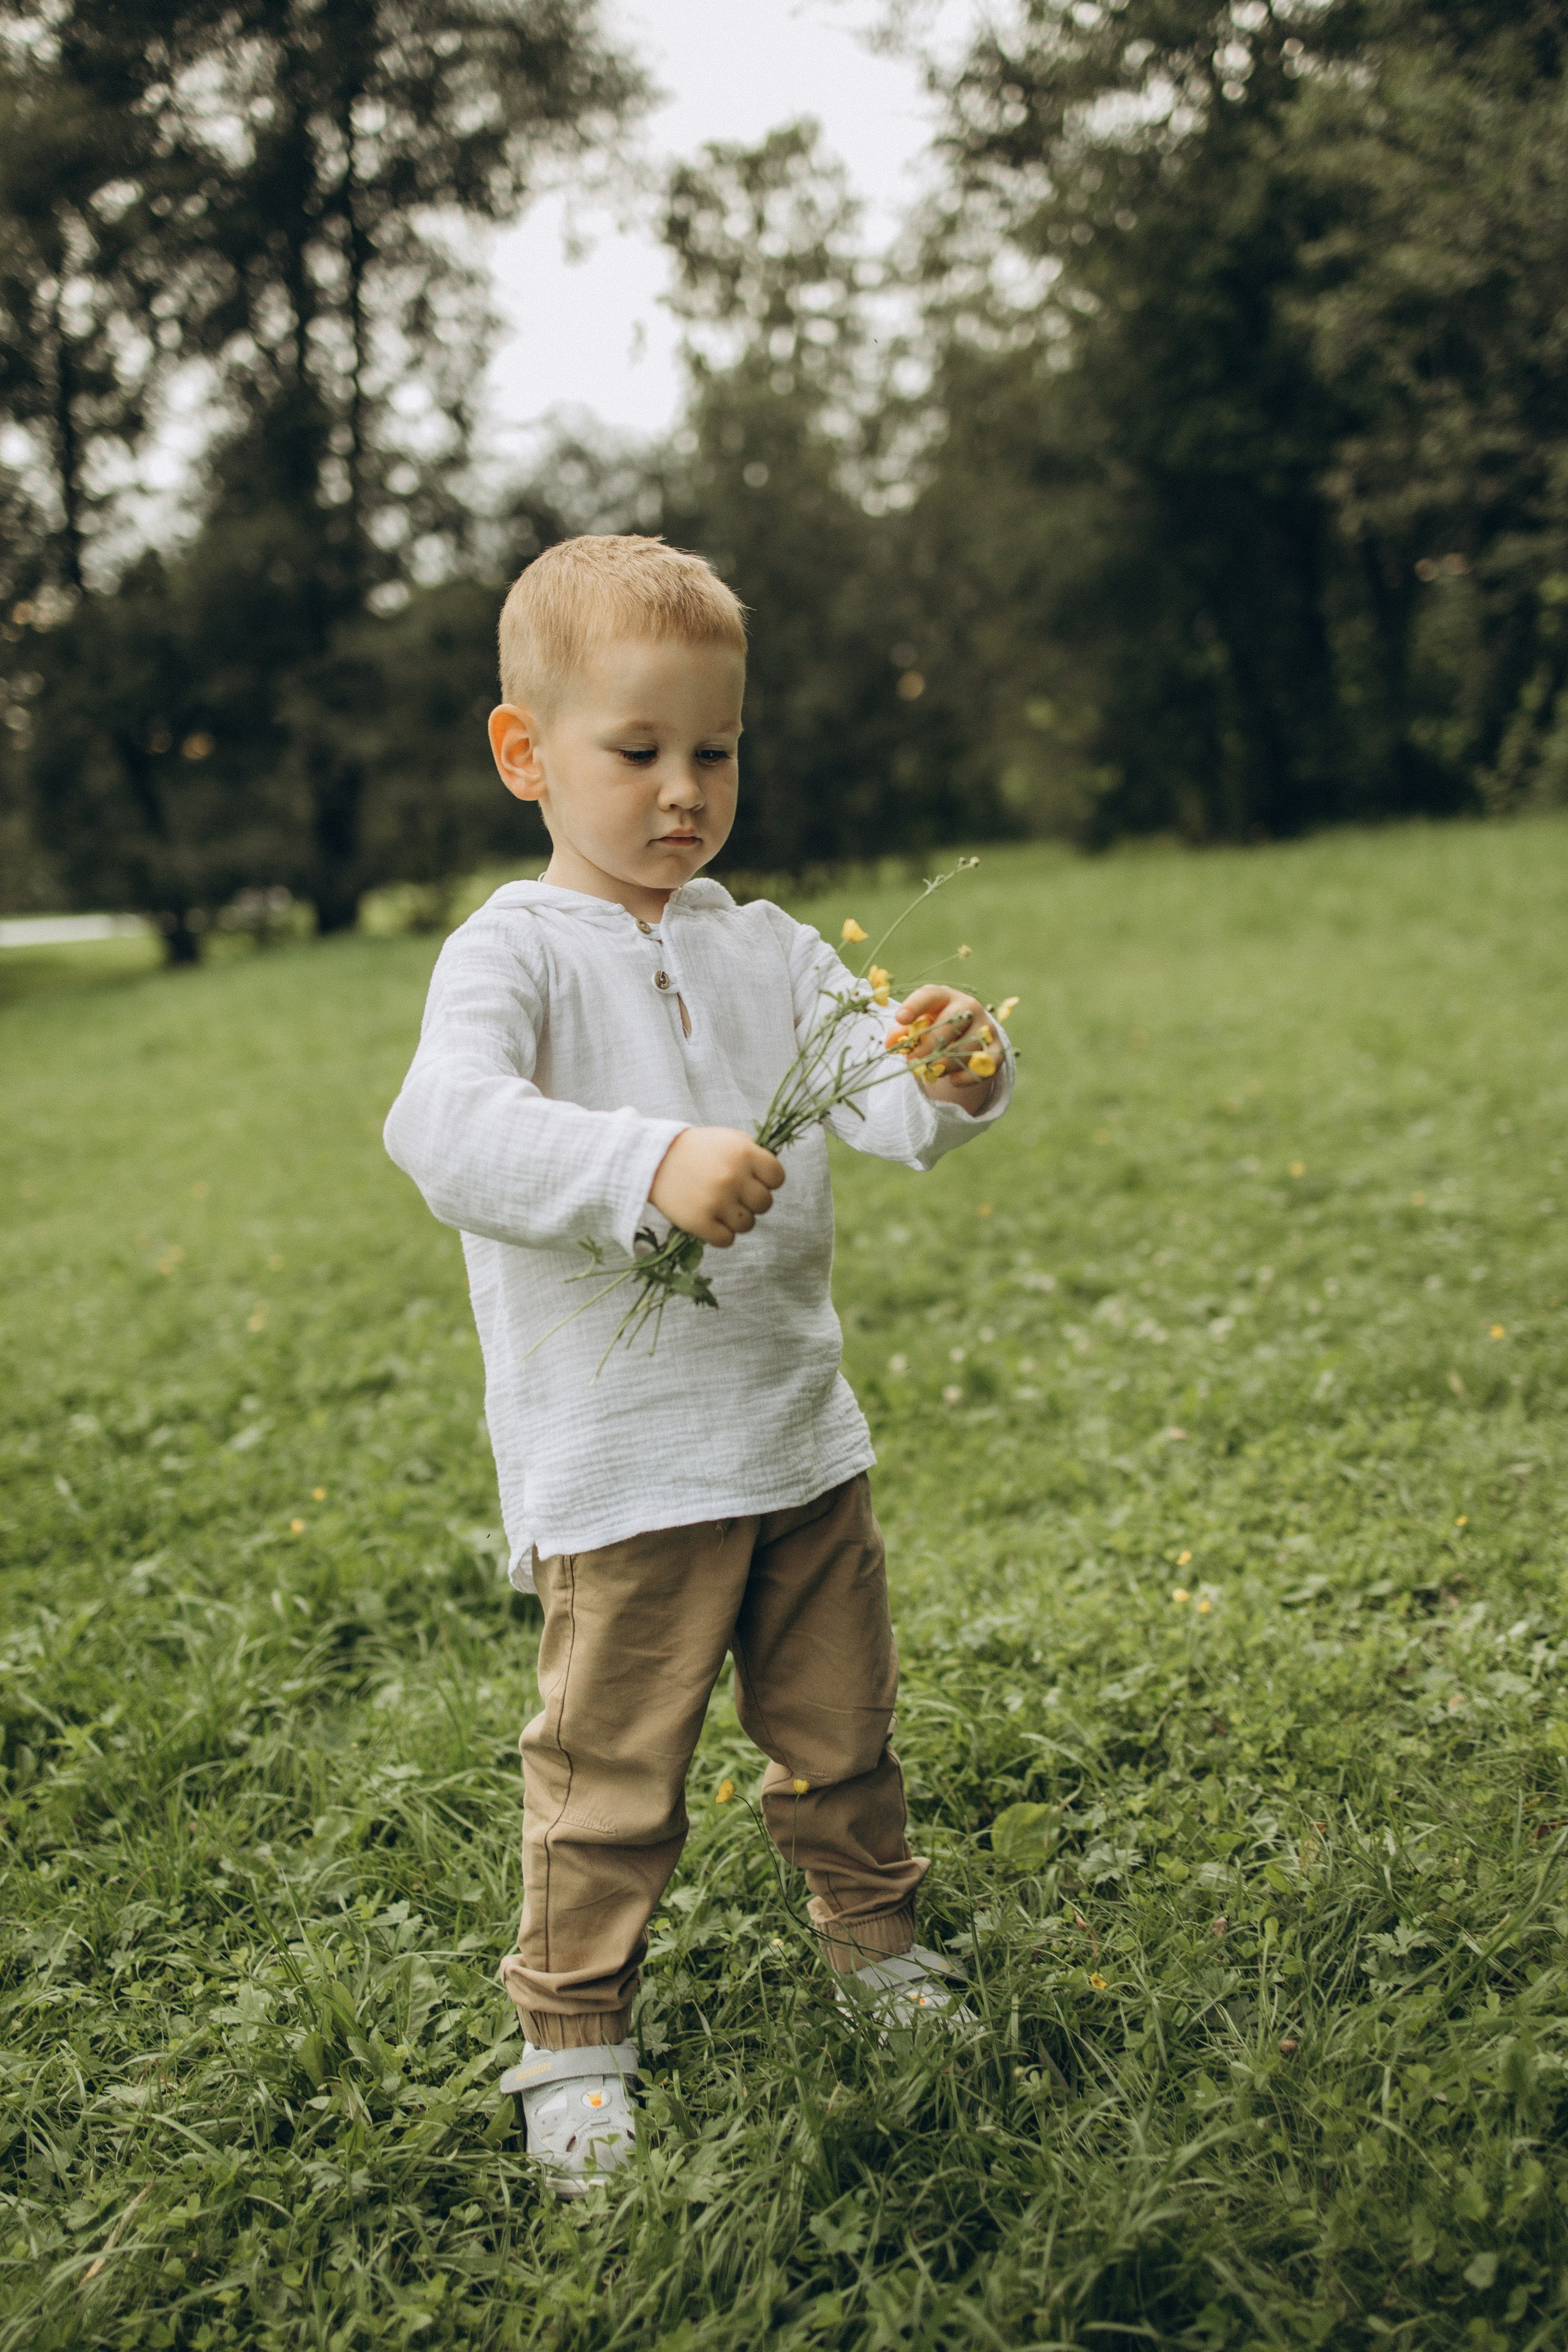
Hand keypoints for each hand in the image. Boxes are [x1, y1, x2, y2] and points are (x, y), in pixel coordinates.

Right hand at [650, 1126, 785, 1247]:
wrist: (653, 1160)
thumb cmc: (695, 1149)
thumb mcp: (727, 1139)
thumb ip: (752, 1153)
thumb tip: (772, 1176)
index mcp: (744, 1153)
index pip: (777, 1177)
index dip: (768, 1181)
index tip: (754, 1181)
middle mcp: (733, 1177)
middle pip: (765, 1204)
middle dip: (753, 1202)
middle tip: (736, 1197)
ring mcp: (716, 1201)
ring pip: (747, 1224)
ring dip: (738, 1219)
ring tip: (722, 1209)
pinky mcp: (699, 1222)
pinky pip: (726, 1240)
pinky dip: (721, 1235)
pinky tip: (712, 1222)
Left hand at [889, 985, 1000, 1111]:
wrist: (966, 1033)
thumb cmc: (935, 1027)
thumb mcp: (918, 1025)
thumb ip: (902, 1032)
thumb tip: (892, 1042)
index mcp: (944, 996)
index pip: (930, 995)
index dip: (915, 1006)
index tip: (900, 1018)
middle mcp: (968, 1006)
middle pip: (952, 1023)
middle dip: (930, 1045)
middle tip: (914, 1060)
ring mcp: (986, 1026)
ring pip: (966, 1048)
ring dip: (945, 1064)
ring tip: (932, 1070)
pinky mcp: (997, 1047)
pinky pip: (984, 1065)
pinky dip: (967, 1076)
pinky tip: (953, 1081)